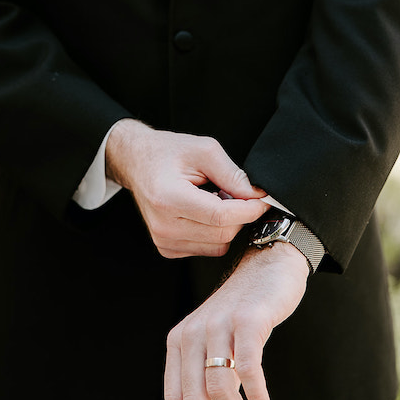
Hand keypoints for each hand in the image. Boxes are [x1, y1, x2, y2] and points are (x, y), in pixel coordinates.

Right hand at [105, 120, 268, 257]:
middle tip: (236, 192)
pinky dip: (215, 232)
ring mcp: (164, 240)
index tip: (263, 199)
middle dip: (240, 214)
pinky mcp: (167, 248)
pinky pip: (207, 249)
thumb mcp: (204, 150)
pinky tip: (205, 212)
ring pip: (218, 245)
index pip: (221, 216)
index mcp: (169, 198)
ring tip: (215, 199)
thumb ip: (232, 174)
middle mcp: (164, 225)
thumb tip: (256, 195)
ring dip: (227, 224)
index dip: (249, 209)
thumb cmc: (166, 152)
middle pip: (223, 233)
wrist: (137, 162)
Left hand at [164, 242, 308, 399]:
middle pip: (195, 398)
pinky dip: (256, 396)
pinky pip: (248, 369)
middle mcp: (193, 332)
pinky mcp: (247, 321)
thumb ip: (203, 371)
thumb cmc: (242, 311)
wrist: (267, 266)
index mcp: (178, 340)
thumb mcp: (211, 338)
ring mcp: (219, 324)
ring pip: (220, 389)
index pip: (174, 398)